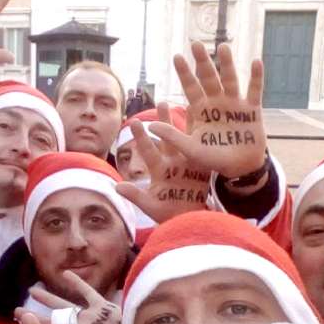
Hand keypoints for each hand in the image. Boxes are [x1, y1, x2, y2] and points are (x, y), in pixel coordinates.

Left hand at [115, 102, 210, 223]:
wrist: (189, 222)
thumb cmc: (168, 216)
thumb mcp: (151, 207)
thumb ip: (136, 196)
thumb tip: (117, 187)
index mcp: (159, 171)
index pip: (148, 150)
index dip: (142, 137)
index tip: (134, 121)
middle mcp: (173, 164)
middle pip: (168, 138)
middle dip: (164, 121)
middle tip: (161, 101)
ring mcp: (188, 165)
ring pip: (185, 140)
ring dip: (185, 123)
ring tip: (184, 103)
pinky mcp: (202, 170)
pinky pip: (203, 150)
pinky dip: (204, 137)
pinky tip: (207, 121)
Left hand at [168, 42, 268, 179]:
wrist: (239, 168)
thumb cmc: (213, 159)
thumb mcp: (191, 149)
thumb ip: (173, 136)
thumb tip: (150, 125)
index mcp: (201, 110)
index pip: (191, 88)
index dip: (184, 73)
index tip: (177, 57)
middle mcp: (217, 102)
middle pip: (209, 78)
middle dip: (203, 62)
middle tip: (196, 44)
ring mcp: (235, 104)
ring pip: (231, 80)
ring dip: (227, 64)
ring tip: (222, 47)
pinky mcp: (253, 110)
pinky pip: (255, 91)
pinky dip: (256, 77)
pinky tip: (256, 62)